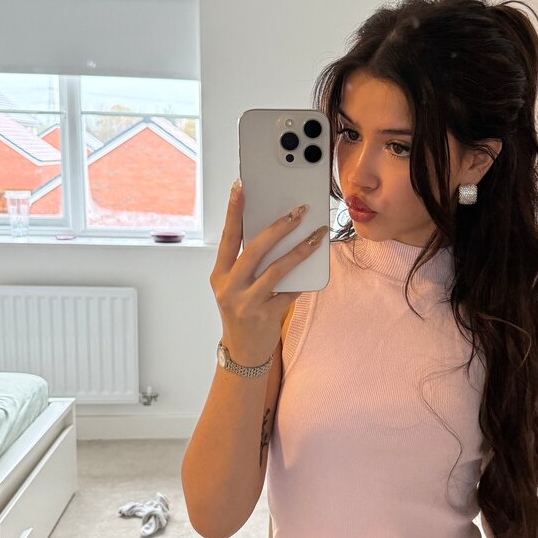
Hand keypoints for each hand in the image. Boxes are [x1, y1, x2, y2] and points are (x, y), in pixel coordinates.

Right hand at [209, 181, 327, 363]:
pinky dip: (305, 277)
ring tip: (317, 235)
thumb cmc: (242, 310)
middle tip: (298, 211)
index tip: (241, 187)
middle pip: (255, 249)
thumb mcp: (235, 286)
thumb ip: (249, 263)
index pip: (228, 236)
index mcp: (220, 274)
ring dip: (300, 249)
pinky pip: (291, 290)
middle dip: (279, 227)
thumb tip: (277, 231)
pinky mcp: (266, 315)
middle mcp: (230, 287)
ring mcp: (247, 302)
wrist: (243, 350)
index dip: (234, 211)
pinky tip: (317, 264)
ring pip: (277, 269)